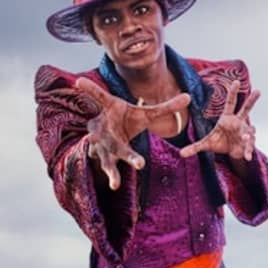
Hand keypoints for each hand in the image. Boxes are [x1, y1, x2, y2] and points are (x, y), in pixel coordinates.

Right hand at [76, 77, 190, 190]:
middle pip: (109, 135)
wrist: (109, 133)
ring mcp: (101, 144)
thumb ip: (166, 108)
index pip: (99, 97)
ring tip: (115, 181)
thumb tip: (189, 97)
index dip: (90, 90)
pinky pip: (108, 167)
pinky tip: (114, 185)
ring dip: (112, 167)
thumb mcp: (146, 113)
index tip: (78, 81)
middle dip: (118, 144)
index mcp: (110, 110)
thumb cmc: (127, 119)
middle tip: (124, 148)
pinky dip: (111, 176)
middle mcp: (102, 127)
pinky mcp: (104, 157)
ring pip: (107, 156)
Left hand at [180, 80, 259, 160]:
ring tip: (244, 137)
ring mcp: (245, 132)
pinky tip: (247, 156)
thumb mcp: (206, 144)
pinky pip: (249, 145)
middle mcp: (238, 122)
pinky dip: (248, 151)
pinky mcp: (248, 143)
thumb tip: (181, 153)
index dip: (233, 93)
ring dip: (247, 134)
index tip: (236, 82)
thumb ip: (194, 147)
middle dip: (252, 100)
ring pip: (249, 130)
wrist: (230, 152)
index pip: (231, 103)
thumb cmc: (219, 142)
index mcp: (228, 118)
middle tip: (258, 91)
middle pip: (246, 109)